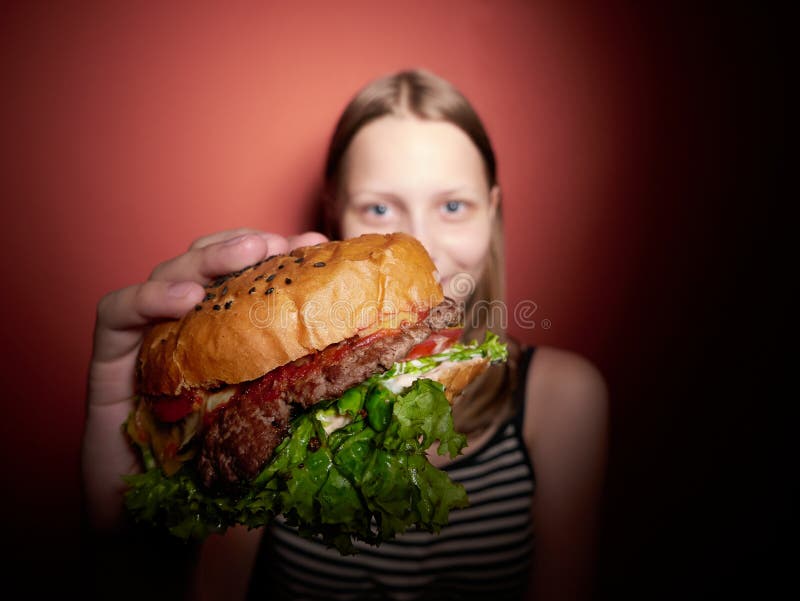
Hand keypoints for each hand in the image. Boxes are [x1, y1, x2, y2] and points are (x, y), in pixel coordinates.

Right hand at [81, 229, 327, 531]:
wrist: (154, 537)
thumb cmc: (219, 482)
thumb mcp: (275, 433)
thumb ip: (307, 400)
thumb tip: (373, 376)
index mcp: (227, 342)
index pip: (249, 282)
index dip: (280, 259)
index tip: (318, 247)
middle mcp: (186, 334)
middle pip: (208, 267)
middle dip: (244, 246)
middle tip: (280, 242)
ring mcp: (146, 345)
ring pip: (167, 278)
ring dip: (207, 259)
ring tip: (246, 254)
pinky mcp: (108, 366)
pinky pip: (115, 316)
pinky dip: (146, 299)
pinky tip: (182, 301)